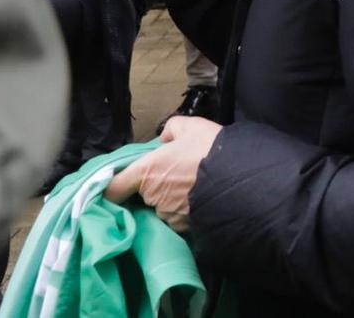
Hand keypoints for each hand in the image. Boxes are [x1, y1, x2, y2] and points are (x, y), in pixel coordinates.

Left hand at [104, 115, 220, 231]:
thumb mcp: (192, 126)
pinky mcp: (184, 227)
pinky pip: (179, 219)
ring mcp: (168, 214)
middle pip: (144, 196)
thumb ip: (172, 129)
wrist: (241, 177)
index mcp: (147, 171)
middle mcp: (152, 196)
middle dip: (156, 188)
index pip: (114, 187)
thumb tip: (165, 139)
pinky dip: (185, 212)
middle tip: (176, 175)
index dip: (112, 189)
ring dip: (171, 201)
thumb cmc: (211, 149)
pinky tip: (201, 200)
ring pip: (163, 208)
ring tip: (193, 188)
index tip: (116, 189)